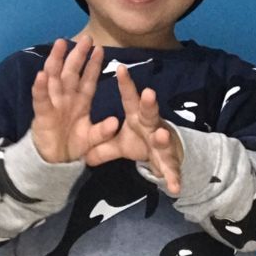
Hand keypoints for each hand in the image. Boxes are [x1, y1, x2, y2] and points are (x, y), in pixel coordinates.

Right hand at [31, 37, 118, 163]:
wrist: (55, 162)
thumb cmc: (74, 145)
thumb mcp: (92, 139)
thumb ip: (103, 131)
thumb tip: (116, 122)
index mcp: (81, 101)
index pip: (88, 79)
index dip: (93, 65)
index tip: (100, 49)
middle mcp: (67, 97)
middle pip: (72, 72)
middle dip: (77, 55)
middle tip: (85, 38)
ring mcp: (53, 103)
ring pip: (54, 77)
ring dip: (56, 61)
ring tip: (60, 44)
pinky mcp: (42, 113)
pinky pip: (40, 98)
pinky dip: (40, 87)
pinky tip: (41, 75)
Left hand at [84, 65, 183, 194]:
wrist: (167, 157)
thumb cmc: (142, 142)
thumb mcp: (120, 144)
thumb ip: (102, 145)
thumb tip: (80, 150)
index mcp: (138, 117)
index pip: (130, 98)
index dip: (126, 84)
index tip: (120, 68)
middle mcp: (153, 126)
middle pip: (150, 114)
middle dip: (150, 105)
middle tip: (148, 93)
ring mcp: (163, 143)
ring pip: (163, 139)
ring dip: (163, 138)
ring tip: (162, 136)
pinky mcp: (170, 162)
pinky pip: (171, 170)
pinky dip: (173, 178)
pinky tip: (174, 187)